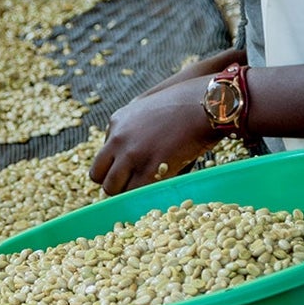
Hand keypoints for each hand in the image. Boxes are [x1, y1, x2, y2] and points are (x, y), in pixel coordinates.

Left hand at [89, 78, 215, 194]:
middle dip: (114, 185)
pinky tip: (153, 197)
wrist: (203, 105)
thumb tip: (131, 155)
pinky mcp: (150, 169)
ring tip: (144, 195)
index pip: (100, 159)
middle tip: (132, 190)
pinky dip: (142, 198)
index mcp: (116, 123)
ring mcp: (132, 155)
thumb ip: (133, 129)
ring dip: (126, 194)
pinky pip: (135, 193)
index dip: (111, 171)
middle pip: (99, 176)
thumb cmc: (183, 107)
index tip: (125, 177)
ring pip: (113, 189)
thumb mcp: (147, 108)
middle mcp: (118, 139)